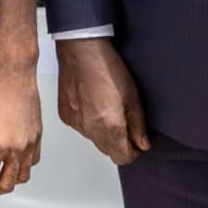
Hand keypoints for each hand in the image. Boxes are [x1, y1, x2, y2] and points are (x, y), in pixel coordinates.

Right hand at [57, 40, 151, 164]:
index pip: (122, 157)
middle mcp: (90, 129)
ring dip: (103, 132)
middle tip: (125, 124)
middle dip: (119, 143)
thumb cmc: (106, 67)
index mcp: (109, 126)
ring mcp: (75, 123)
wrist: (81, 50)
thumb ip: (138, 124)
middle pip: (108, 151)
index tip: (137, 144)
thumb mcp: (132, 96)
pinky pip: (81, 128)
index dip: (132, 153)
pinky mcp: (65, 116)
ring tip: (107, 109)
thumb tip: (142, 143)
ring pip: (93, 140)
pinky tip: (93, 104)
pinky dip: (89, 122)